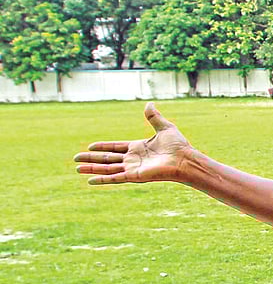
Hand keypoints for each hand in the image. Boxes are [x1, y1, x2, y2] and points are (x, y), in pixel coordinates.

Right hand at [74, 103, 194, 184]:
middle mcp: (133, 159)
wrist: (185, 159)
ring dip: (92, 168)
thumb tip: (149, 103)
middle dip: (92, 159)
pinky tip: (89, 180)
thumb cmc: (178, 146)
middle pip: (108, 159)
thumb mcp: (164, 128)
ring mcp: (132, 168)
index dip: (103, 147)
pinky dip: (102, 179)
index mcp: (138, 147)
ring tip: (77, 168)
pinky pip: (114, 178)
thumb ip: (154, 117)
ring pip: (108, 168)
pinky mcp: (134, 176)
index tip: (90, 146)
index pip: (116, 147)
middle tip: (76, 158)